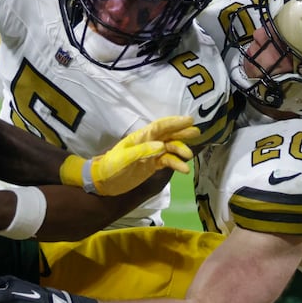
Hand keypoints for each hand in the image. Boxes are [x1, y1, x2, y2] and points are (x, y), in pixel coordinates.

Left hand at [60, 115, 198, 194]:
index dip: (174, 122)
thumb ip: (143, 151)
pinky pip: (167, 162)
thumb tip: (162, 146)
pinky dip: (176, 164)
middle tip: (197, 132)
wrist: (103, 182)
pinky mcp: (152, 166)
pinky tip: (184, 169)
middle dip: (182, 133)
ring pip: (170, 149)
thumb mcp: (124, 158)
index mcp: (141, 137)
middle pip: (168, 135)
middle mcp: (148, 143)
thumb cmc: (111, 167)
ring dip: (180, 150)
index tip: (189, 120)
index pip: (160, 127)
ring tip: (188, 156)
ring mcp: (151, 154)